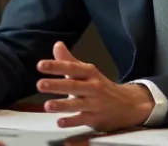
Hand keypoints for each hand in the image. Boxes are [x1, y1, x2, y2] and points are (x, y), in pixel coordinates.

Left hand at [36, 42, 153, 130]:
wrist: (127, 104)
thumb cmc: (100, 86)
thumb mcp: (87, 71)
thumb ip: (69, 60)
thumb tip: (57, 45)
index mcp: (89, 73)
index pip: (72, 67)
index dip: (56, 66)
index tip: (40, 65)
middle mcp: (93, 87)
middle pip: (74, 86)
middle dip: (57, 85)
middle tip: (40, 85)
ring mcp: (95, 103)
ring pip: (77, 104)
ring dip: (62, 105)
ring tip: (47, 105)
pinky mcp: (95, 118)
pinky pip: (82, 120)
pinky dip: (71, 122)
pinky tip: (60, 122)